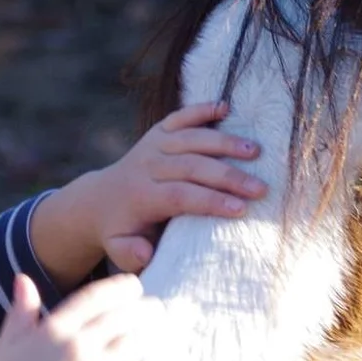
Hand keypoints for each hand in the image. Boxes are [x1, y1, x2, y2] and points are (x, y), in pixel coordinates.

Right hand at [0, 273, 152, 360]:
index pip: (98, 295)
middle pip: (126, 317)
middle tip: (156, 308)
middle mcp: (78, 348)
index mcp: (53, 330)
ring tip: (159, 332)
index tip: (135, 286)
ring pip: (138, 344)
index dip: (123, 287)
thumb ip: (21, 312)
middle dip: (146, 308)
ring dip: (152, 335)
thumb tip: (24, 278)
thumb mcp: (6, 348)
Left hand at [29, 103, 265, 283]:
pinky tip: (226, 107)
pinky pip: (180, 116)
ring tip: (255, 151)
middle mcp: (146, 166)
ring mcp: (152, 145)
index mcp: (140, 196)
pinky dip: (202, 109)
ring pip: (191, 139)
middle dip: (228, 176)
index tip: (241, 209)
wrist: (101, 199)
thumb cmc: (122, 230)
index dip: (210, 201)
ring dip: (225, 143)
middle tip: (260, 188)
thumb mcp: (118, 248)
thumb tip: (145, 252)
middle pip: (191, 166)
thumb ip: (130, 253)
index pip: (179, 196)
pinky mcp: (157, 132)